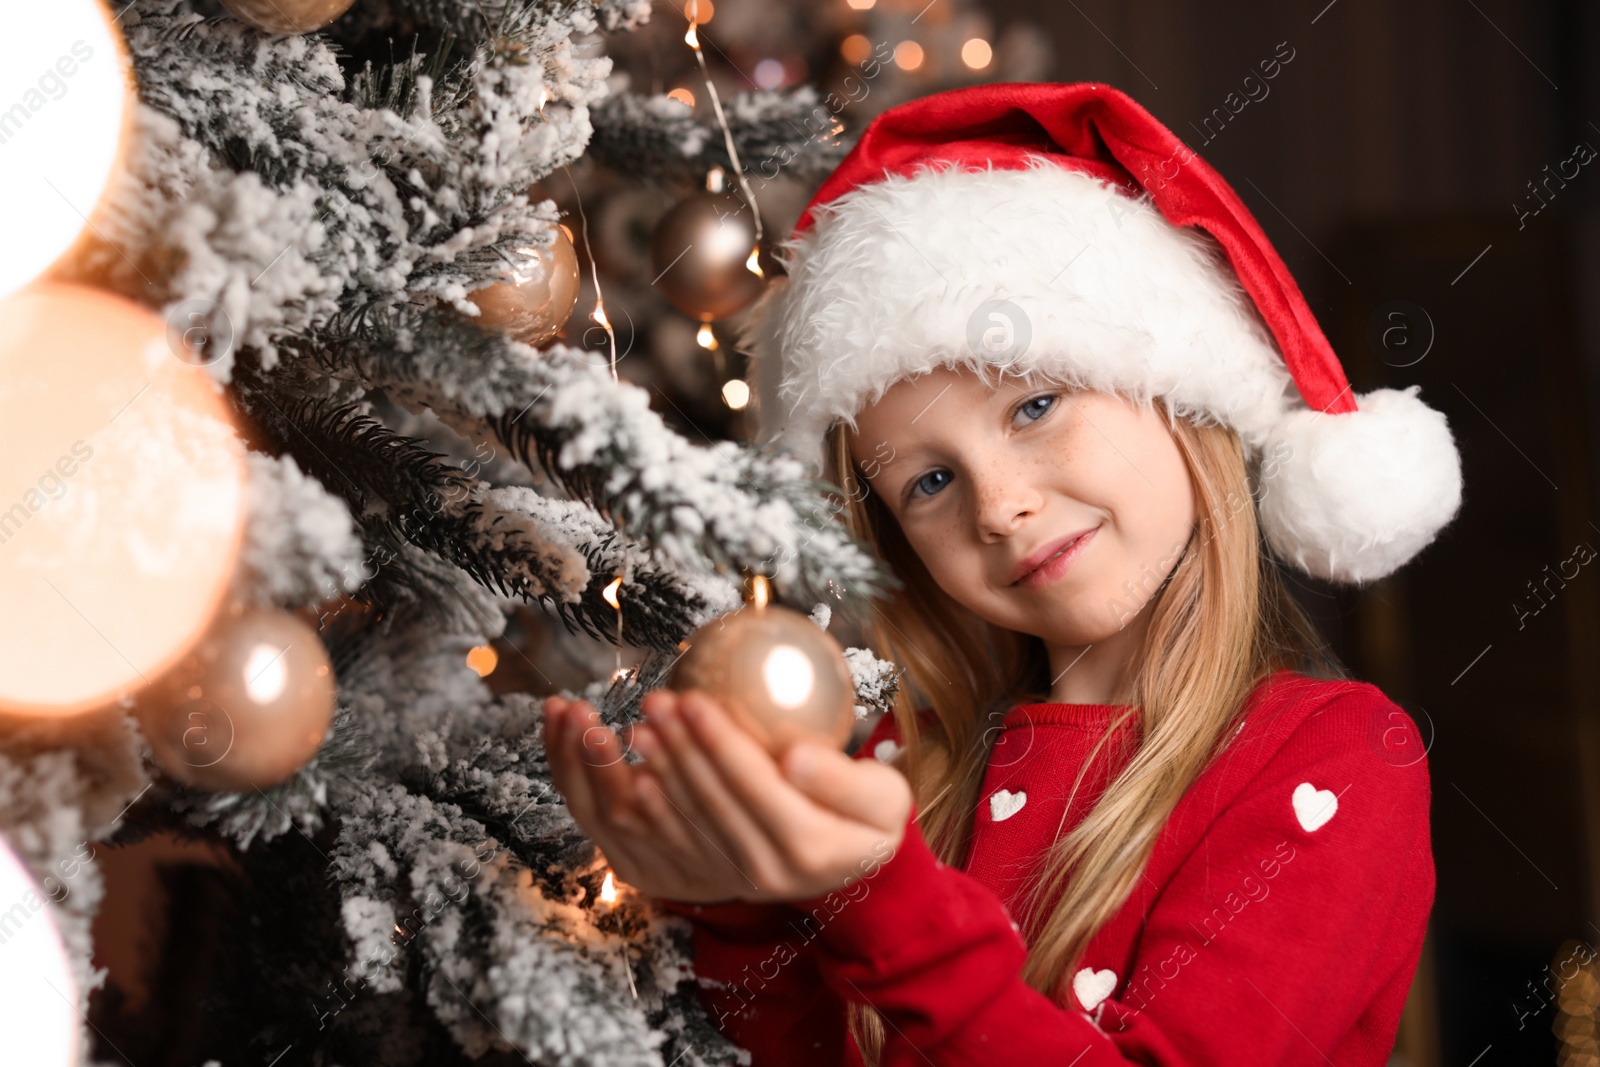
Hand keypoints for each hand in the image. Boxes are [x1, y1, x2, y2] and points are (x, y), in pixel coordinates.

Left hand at [543, 688, 911, 903]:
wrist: (862, 861)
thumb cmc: (875, 816)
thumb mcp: (885, 796)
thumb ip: (844, 780)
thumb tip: (796, 757)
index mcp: (811, 847)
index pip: (754, 785)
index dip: (720, 742)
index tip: (693, 699)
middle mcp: (771, 871)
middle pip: (715, 801)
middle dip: (679, 748)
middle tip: (654, 701)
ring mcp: (743, 879)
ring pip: (691, 819)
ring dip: (661, 771)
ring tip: (639, 726)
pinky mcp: (724, 877)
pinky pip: (683, 836)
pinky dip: (657, 802)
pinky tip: (636, 769)